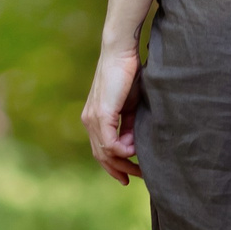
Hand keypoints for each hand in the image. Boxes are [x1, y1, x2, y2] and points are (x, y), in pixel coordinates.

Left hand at [80, 44, 141, 184]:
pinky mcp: (102, 114)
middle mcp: (89, 120)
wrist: (121, 52)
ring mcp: (93, 118)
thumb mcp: (130, 105)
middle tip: (137, 178)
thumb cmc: (128, 73)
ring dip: (124, 163)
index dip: (114, 165)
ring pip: (104, 153)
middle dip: (119, 170)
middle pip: (100, 156)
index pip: (100, 149)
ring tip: (141, 167)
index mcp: (94, 117)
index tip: (130, 175)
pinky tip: (135, 149)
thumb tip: (133, 143)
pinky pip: (109, 144)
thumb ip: (129, 124)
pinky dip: (123, 151)